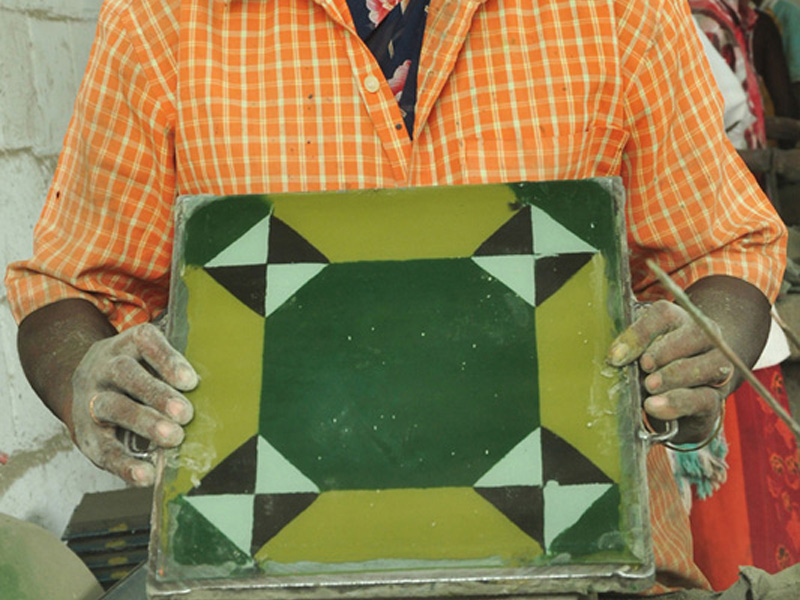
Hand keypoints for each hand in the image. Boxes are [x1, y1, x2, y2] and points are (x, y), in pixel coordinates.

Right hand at [70, 323, 197, 485]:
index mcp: (126, 345)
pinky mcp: (85, 432)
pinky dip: (125, 464)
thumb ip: (175, 370)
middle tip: (185, 414)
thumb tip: (215, 391)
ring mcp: (92, 398)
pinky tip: (146, 475)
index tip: (190, 381)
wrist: (85, 389)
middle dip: (157, 394)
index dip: (167, 359)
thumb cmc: (136, 374)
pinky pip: (103, 448)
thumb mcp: (148, 359)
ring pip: (113, 406)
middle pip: (126, 374)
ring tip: (173, 437)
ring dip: (144, 422)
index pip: (144, 342)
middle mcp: (104, 367)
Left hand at [607, 300, 733, 443]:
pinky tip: (655, 406)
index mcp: (678, 319)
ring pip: (708, 366)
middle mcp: (705, 337)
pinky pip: (704, 398)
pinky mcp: (717, 398)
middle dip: (665, 352)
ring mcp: (717, 366)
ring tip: (649, 387)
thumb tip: (617, 357)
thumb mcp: (637, 351)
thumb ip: (630, 349)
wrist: (683, 395)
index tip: (618, 356)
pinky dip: (678, 402)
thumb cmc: (652, 366)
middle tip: (643, 367)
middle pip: (695, 334)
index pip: (663, 314)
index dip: (640, 334)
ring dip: (674, 377)